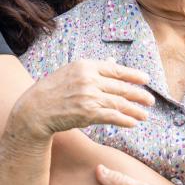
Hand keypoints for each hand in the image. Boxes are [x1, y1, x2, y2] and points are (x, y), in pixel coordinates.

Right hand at [10, 59, 152, 138]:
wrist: (34, 110)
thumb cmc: (54, 90)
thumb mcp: (72, 72)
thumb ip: (95, 68)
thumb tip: (114, 61)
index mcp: (86, 66)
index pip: (116, 70)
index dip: (134, 75)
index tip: (146, 80)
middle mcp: (89, 79)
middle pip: (122, 87)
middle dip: (139, 95)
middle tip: (151, 101)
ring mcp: (89, 96)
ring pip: (120, 103)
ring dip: (135, 111)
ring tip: (144, 115)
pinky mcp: (88, 113)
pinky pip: (113, 116)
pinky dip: (125, 120)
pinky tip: (133, 123)